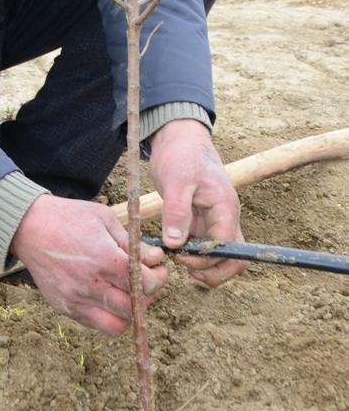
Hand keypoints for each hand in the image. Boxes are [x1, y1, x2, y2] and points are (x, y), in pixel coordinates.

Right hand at [10, 195, 167, 335]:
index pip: (145, 284)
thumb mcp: (105, 219)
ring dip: (128, 313)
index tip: (158, 269)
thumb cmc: (69, 217)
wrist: (29, 226)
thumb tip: (156, 259)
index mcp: (104, 259)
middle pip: (134, 309)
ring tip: (126, 293)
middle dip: (147, 296)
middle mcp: (91, 285)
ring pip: (116, 325)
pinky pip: (94, 323)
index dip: (159, 279)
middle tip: (145, 282)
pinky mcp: (64, 307)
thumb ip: (132, 243)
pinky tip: (105, 294)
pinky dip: (106, 314)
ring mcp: (75, 299)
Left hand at [148, 119, 246, 286]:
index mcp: (226, 208)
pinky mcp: (202, 221)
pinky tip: (175, 251)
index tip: (180, 255)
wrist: (179, 138)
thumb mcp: (177, 180)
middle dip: (213, 272)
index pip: (227, 248)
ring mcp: (215, 220)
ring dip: (205, 267)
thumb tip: (175, 243)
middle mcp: (225, 218)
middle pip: (234, 259)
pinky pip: (206, 247)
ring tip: (179, 261)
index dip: (206, 259)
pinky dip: (195, 256)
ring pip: (222, 257)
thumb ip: (177, 211)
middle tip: (184, 267)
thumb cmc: (181, 154)